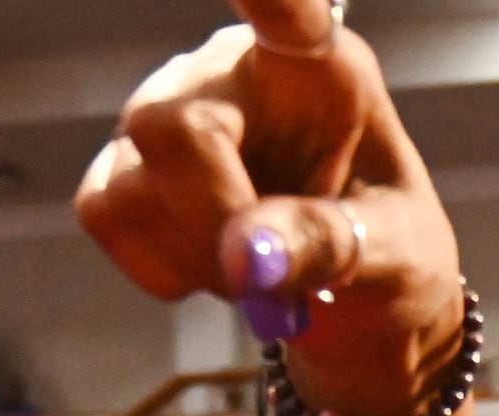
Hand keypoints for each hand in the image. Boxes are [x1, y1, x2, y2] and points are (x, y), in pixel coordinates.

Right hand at [73, 0, 463, 415]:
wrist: (358, 303)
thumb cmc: (389, 251)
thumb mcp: (393, 253)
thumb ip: (328, 243)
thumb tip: (245, 255)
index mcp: (319, 71)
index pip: (284, 9)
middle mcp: (228, 69)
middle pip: (173, 129)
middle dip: (217, 227)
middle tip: (275, 283)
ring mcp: (165, 109)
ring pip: (133, 185)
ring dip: (197, 260)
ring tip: (258, 271)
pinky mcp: (123, 162)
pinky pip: (104, 213)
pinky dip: (161, 268)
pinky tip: (211, 267)